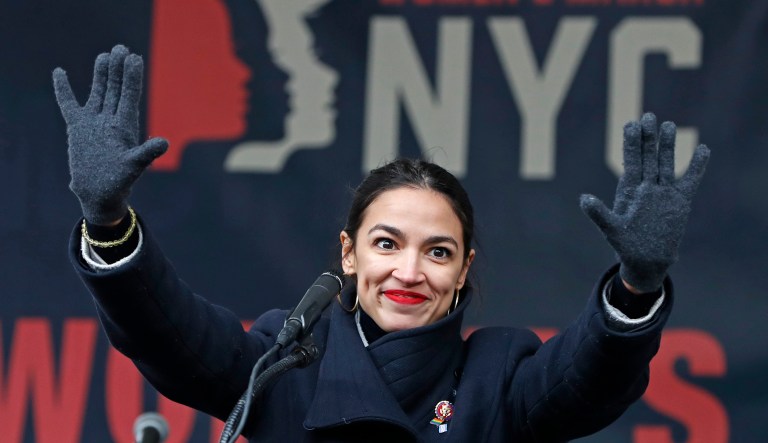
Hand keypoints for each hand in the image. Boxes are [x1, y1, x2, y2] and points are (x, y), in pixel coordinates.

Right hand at [53, 45, 167, 224]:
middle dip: (119, 69)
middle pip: (115, 89)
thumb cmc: (119, 182)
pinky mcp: (77, 128)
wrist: (99, 193)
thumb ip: (147, 153)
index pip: (130, 95)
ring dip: (101, 74)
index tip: (134, 57)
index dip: (132, 77)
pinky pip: (69, 104)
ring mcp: (94, 122)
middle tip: (121, 48)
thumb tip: (164, 142)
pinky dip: (64, 90)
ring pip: (98, 92)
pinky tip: (60, 72)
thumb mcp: (133, 166)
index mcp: (125, 126)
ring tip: (105, 55)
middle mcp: (111, 120)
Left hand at [580, 113, 709, 292]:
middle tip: (648, 115)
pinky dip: (696, 167)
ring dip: (668, 146)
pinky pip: (690, 180)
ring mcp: (664, 192)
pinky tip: (702, 149)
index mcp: (630, 190)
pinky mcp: (680, 201)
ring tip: (669, 125)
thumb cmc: (626, 244)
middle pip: (648, 157)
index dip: (630, 143)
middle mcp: (647, 186)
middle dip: (648, 138)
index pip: (631, 161)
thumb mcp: (611, 228)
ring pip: (666, 164)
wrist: (647, 259)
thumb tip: (583, 199)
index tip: (630, 124)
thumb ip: (598, 213)